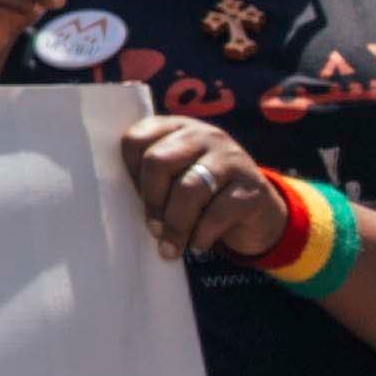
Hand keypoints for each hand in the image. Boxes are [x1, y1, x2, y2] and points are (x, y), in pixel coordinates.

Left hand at [123, 114, 304, 265]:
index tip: (135, 198)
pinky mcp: (252, 187)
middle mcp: (203, 135)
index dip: (130, 173)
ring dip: (175, 225)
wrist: (257, 212)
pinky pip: (218, 212)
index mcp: (175, 128)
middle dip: (152, 201)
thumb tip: (118, 203)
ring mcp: (231, 158)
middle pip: (158, 161)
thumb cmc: (201, 195)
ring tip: (170, 247)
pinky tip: (197, 246)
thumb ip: (150, 178)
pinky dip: (202, 235)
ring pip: (188, 189)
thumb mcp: (174, 178)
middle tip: (153, 229)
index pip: (135, 140)